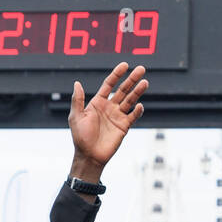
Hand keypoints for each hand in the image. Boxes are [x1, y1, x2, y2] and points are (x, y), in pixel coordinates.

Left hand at [68, 62, 148, 179]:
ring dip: (138, 91)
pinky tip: (140, 105)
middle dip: (132, 79)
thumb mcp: (76, 117)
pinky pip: (133, 116)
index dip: (117, 74)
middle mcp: (109, 107)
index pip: (109, 84)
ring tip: (145, 82)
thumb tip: (76, 83)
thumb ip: (78, 100)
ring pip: (130, 100)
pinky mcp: (124, 126)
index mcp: (98, 102)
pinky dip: (137, 111)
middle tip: (141, 69)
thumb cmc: (80, 137)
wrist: (89, 156)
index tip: (125, 65)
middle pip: (123, 89)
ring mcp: (117, 116)